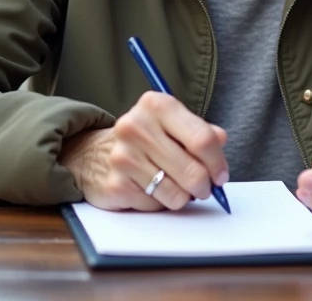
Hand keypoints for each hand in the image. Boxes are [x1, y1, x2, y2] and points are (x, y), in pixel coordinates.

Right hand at [59, 92, 228, 211]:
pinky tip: (150, 189)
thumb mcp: (169, 123)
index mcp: (156, 105)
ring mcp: (124, 157)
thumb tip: (221, 141)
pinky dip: (160, 203)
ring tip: (174, 186)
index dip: (218, 163)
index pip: (203, 139)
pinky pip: (156, 205)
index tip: (220, 175)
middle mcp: (137, 127)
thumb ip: (198, 131)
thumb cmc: (141, 139)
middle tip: (203, 188)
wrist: (90, 154)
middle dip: (205, 186)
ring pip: (177, 194)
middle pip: (193, 171)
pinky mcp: (116, 184)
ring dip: (183, 196)